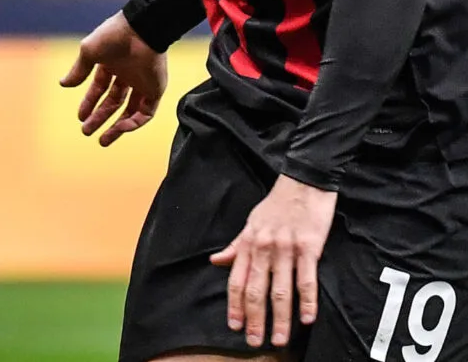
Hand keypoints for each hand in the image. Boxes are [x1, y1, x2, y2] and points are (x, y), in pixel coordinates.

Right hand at [61, 11, 165, 145]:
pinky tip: (120, 128)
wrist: (141, 29)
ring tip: (103, 140)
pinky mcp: (155, 90)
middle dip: (99, 117)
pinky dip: (133, 122)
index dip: (89, 103)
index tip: (80, 117)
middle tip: (86, 132)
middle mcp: (126, 76)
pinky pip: (146, 112)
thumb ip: (78, 70)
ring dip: (116, 127)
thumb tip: (63, 85)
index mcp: (110, 65)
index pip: (99, 89)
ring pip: (129, 111)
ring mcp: (142, 84)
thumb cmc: (113, 36)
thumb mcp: (89, 52)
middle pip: (112, 102)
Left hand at [212, 174, 336, 348]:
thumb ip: (235, 246)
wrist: (303, 182)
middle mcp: (263, 248)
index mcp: (248, 244)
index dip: (235, 306)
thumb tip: (215, 262)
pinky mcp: (309, 248)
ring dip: (281, 319)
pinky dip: (307, 302)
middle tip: (255, 342)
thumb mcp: (250, 223)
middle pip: (256, 291)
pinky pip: (306, 280)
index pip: (237, 281)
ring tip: (280, 339)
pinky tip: (306, 319)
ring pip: (280, 291)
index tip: (235, 326)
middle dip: (255, 319)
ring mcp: (286, 249)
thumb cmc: (277, 204)